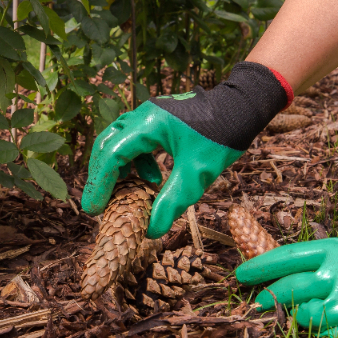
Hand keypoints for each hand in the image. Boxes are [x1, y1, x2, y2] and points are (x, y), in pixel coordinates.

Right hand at [81, 62, 291, 237]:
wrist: (243, 107)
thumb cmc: (222, 136)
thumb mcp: (196, 175)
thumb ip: (171, 202)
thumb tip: (150, 231)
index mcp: (148, 124)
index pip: (111, 155)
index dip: (99, 184)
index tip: (94, 209)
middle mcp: (142, 116)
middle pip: (107, 146)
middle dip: (102, 177)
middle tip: (101, 204)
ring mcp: (149, 115)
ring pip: (119, 142)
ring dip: (119, 169)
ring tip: (130, 193)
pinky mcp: (158, 120)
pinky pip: (135, 141)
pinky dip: (136, 162)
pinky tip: (154, 178)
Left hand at [234, 214, 337, 337]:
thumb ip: (334, 265)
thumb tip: (297, 277)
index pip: (287, 258)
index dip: (261, 267)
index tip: (240, 275)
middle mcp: (337, 279)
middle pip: (288, 290)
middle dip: (268, 298)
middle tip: (255, 305)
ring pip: (306, 318)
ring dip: (299, 319)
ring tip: (299, 317)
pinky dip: (330, 337)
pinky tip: (336, 333)